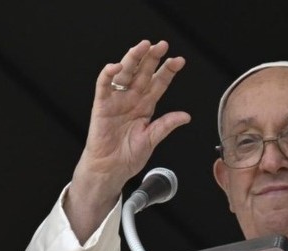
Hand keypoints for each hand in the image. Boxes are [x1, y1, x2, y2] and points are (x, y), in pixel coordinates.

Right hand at [66, 40, 190, 241]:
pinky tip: (116, 66)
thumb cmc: (128, 155)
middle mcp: (132, 99)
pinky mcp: (102, 105)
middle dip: (152, 58)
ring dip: (133, 59)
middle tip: (162, 45)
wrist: (110, 169)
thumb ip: (166, 125)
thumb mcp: (152, 139)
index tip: (179, 61)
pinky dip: (108, 75)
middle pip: (143, 73)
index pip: (159, 84)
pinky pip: (104, 86)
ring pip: (125, 74)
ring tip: (143, 47)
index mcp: (145, 106)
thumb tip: (186, 116)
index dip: (168, 71)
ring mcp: (117, 101)